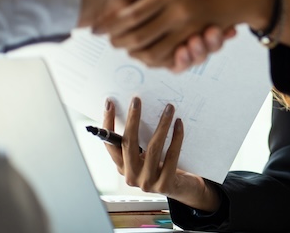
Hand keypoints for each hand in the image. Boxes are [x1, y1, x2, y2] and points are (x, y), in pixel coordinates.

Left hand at [79, 0, 226, 65]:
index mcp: (186, 9)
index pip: (213, 27)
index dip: (222, 32)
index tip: (230, 29)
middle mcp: (178, 27)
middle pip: (206, 45)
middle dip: (214, 44)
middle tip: (215, 35)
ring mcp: (165, 41)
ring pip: (192, 56)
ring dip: (200, 53)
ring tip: (199, 42)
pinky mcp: (152, 52)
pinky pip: (172, 64)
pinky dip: (181, 61)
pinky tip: (185, 51)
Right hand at [102, 97, 220, 211]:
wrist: (181, 188)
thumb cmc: (162, 167)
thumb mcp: (146, 155)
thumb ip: (139, 141)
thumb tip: (136, 110)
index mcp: (123, 167)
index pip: (110, 144)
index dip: (108, 123)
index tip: (110, 103)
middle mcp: (131, 176)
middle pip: (128, 143)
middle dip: (132, 119)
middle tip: (137, 100)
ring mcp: (147, 182)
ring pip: (153, 147)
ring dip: (162, 124)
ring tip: (168, 108)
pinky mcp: (164, 184)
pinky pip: (171, 156)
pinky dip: (176, 138)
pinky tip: (179, 125)